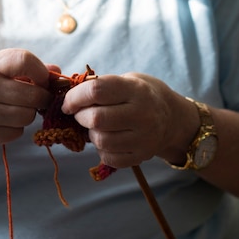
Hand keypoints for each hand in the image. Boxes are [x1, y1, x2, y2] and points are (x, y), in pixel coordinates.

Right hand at [0, 49, 54, 156]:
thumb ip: (28, 70)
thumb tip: (57, 72)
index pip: (24, 60)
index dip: (42, 72)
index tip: (43, 80)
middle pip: (32, 94)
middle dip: (41, 99)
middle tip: (37, 100)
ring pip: (27, 116)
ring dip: (28, 115)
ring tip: (16, 111)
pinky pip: (17, 132)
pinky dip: (16, 129)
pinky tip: (4, 124)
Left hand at [61, 73, 192, 167]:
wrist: (172, 117)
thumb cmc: (140, 95)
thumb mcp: (126, 80)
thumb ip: (100, 87)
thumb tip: (67, 98)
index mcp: (135, 89)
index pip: (96, 91)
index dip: (74, 97)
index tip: (68, 103)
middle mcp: (142, 113)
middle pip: (97, 118)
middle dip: (80, 117)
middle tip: (81, 114)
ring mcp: (144, 137)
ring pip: (101, 140)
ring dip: (91, 134)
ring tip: (96, 127)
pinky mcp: (142, 156)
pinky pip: (110, 158)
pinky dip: (102, 150)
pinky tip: (107, 139)